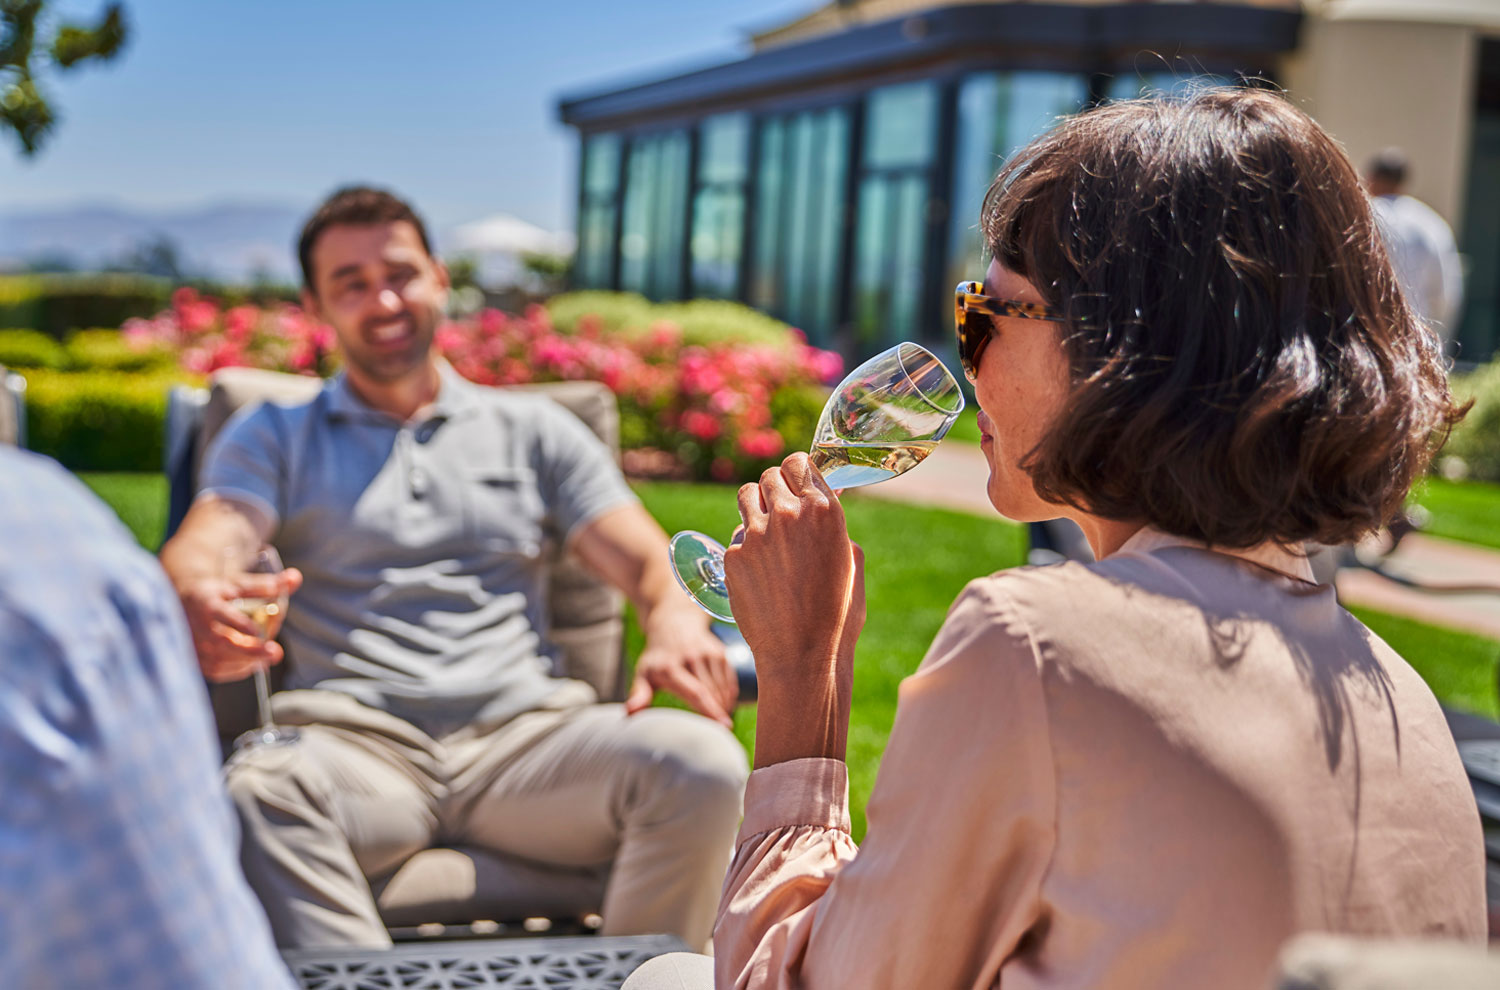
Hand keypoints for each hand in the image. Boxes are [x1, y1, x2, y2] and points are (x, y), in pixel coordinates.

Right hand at [177, 568, 302, 682]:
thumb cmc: (219, 594)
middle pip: (222, 642)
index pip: (221, 613)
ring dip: (249, 659)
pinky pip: (219, 670)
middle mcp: (196, 626)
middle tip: (275, 652)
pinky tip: (254, 662)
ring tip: (269, 653)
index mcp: (206, 602)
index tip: (257, 630)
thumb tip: (295, 578)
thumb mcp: (239, 584)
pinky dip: (240, 668)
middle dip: (250, 650)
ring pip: (222, 659)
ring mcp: (194, 645)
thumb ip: (266, 585)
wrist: (187, 606)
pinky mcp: (196, 661)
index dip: (238, 622)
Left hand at [626, 611, 736, 728]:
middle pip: (712, 693)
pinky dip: (729, 696)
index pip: (695, 692)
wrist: (675, 625)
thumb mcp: (643, 673)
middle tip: (718, 734)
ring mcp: (708, 653)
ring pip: (723, 689)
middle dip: (718, 714)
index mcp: (670, 667)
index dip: (710, 711)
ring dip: (724, 707)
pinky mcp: (721, 652)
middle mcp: (691, 657)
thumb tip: (629, 713)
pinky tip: (723, 704)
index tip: (724, 727)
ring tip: (719, 720)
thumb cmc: (657, 658)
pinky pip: (730, 681)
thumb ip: (639, 694)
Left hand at [724, 452, 865, 765]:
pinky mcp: (733, 555)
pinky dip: (745, 547)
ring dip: (755, 506)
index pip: (800, 463)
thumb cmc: (835, 615)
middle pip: (770, 475)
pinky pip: (736, 536)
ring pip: (746, 496)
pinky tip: (759, 570)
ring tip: (764, 528)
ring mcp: (756, 534)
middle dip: (775, 487)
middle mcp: (788, 514)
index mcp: (824, 511)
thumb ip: (836, 529)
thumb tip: (823, 512)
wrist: (801, 654)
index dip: (797, 470)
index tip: (795, 479)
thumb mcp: (850, 563)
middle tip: (779, 505)